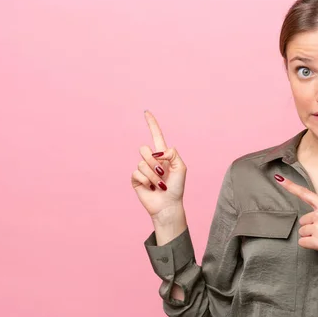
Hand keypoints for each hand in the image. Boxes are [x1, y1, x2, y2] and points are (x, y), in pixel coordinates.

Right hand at [131, 110, 186, 224]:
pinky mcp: (136, 179)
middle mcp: (151, 160)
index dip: (151, 124)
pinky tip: (151, 188)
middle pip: (144, 149)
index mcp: (163, 155)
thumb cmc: (177, 187)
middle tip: (162, 173)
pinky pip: (137, 173)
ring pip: (142, 163)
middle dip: (153, 161)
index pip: (156, 136)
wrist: (169, 205)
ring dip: (153, 176)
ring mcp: (143, 170)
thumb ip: (173, 154)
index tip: (146, 112)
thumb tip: (158, 151)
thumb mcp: (181, 167)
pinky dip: (147, 181)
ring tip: (160, 185)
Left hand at [274, 174, 317, 258]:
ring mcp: (317, 228)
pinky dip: (309, 245)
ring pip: (302, 232)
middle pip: (303, 221)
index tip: (279, 179)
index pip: (305, 194)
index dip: (290, 186)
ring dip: (310, 236)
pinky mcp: (316, 241)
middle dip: (311, 226)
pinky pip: (303, 242)